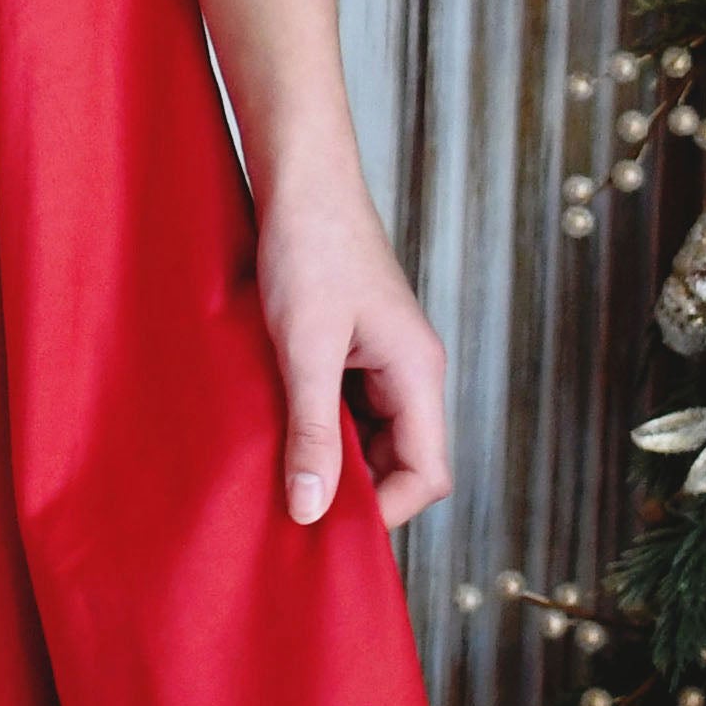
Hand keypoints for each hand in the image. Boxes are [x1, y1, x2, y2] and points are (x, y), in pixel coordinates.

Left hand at [253, 173, 448, 535]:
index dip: (386, 511)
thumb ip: (310, 430)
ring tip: (279, 466)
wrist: (300, 179)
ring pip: (370, 437)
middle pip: (401, 461)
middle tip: (294, 505)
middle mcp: (411, 371)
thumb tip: (312, 509)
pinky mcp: (354, 348)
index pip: (428, 473)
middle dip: (355, 490)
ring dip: (331, 456)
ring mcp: (383, 359)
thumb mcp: (305, 347)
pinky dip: (318, 424)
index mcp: (418, 373)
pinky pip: (347, 407)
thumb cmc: (310, 247)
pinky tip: (277, 425)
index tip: (326, 525)